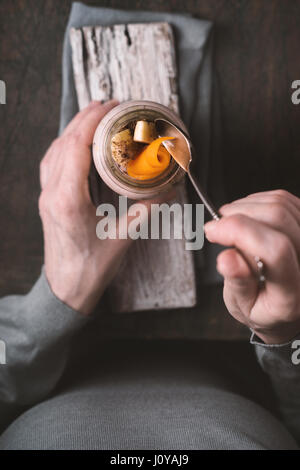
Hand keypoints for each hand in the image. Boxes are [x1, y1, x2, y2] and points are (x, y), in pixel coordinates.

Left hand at [39, 101, 173, 314]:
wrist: (65, 289)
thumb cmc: (91, 268)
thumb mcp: (124, 238)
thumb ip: (147, 210)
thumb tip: (169, 189)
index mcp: (68, 199)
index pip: (76, 147)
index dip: (92, 121)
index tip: (110, 106)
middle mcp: (52, 193)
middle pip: (64, 143)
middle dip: (85, 119)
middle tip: (108, 104)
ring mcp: (46, 196)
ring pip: (54, 151)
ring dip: (73, 130)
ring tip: (94, 117)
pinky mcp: (47, 201)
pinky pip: (51, 163)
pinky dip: (64, 146)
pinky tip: (76, 143)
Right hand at [204, 190, 299, 343]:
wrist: (285, 304)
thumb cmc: (262, 306)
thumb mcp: (243, 306)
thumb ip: (238, 283)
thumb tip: (227, 258)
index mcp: (293, 293)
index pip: (276, 250)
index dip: (240, 232)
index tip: (211, 231)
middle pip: (278, 217)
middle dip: (238, 216)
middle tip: (216, 228)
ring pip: (280, 203)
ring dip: (245, 207)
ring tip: (229, 226)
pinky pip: (283, 198)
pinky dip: (256, 202)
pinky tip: (245, 217)